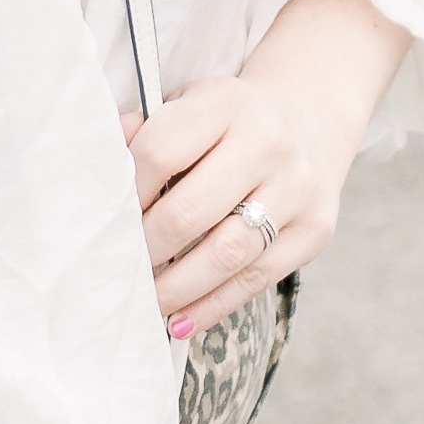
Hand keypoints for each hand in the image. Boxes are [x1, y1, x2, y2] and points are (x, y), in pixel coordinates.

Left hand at [127, 71, 356, 344]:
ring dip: (177, 288)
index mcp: (226, 103)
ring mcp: (297, 188)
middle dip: (148, 248)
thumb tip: (108, 153)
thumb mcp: (191, 107)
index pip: (160, 153)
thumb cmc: (230, 124)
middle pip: (190, 212)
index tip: (111, 218)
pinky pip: (256, 280)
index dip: (128, 194)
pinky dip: (212, 306)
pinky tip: (181, 320)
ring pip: (226, 255)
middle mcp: (268, 142)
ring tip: (147, 300)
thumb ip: (147, 132)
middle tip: (122, 266)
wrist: (311, 122)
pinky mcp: (315, 229)